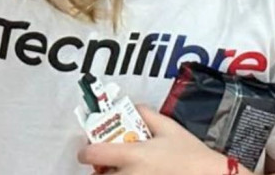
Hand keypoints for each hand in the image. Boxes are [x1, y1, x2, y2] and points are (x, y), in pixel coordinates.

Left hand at [77, 105, 231, 174]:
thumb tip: (132, 106)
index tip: (87, 149)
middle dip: (99, 169)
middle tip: (107, 162)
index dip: (85, 151)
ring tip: (121, 170)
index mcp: (133, 155)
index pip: (94, 154)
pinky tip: (137, 174)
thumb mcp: (168, 126)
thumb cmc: (190, 153)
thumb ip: (146, 114)